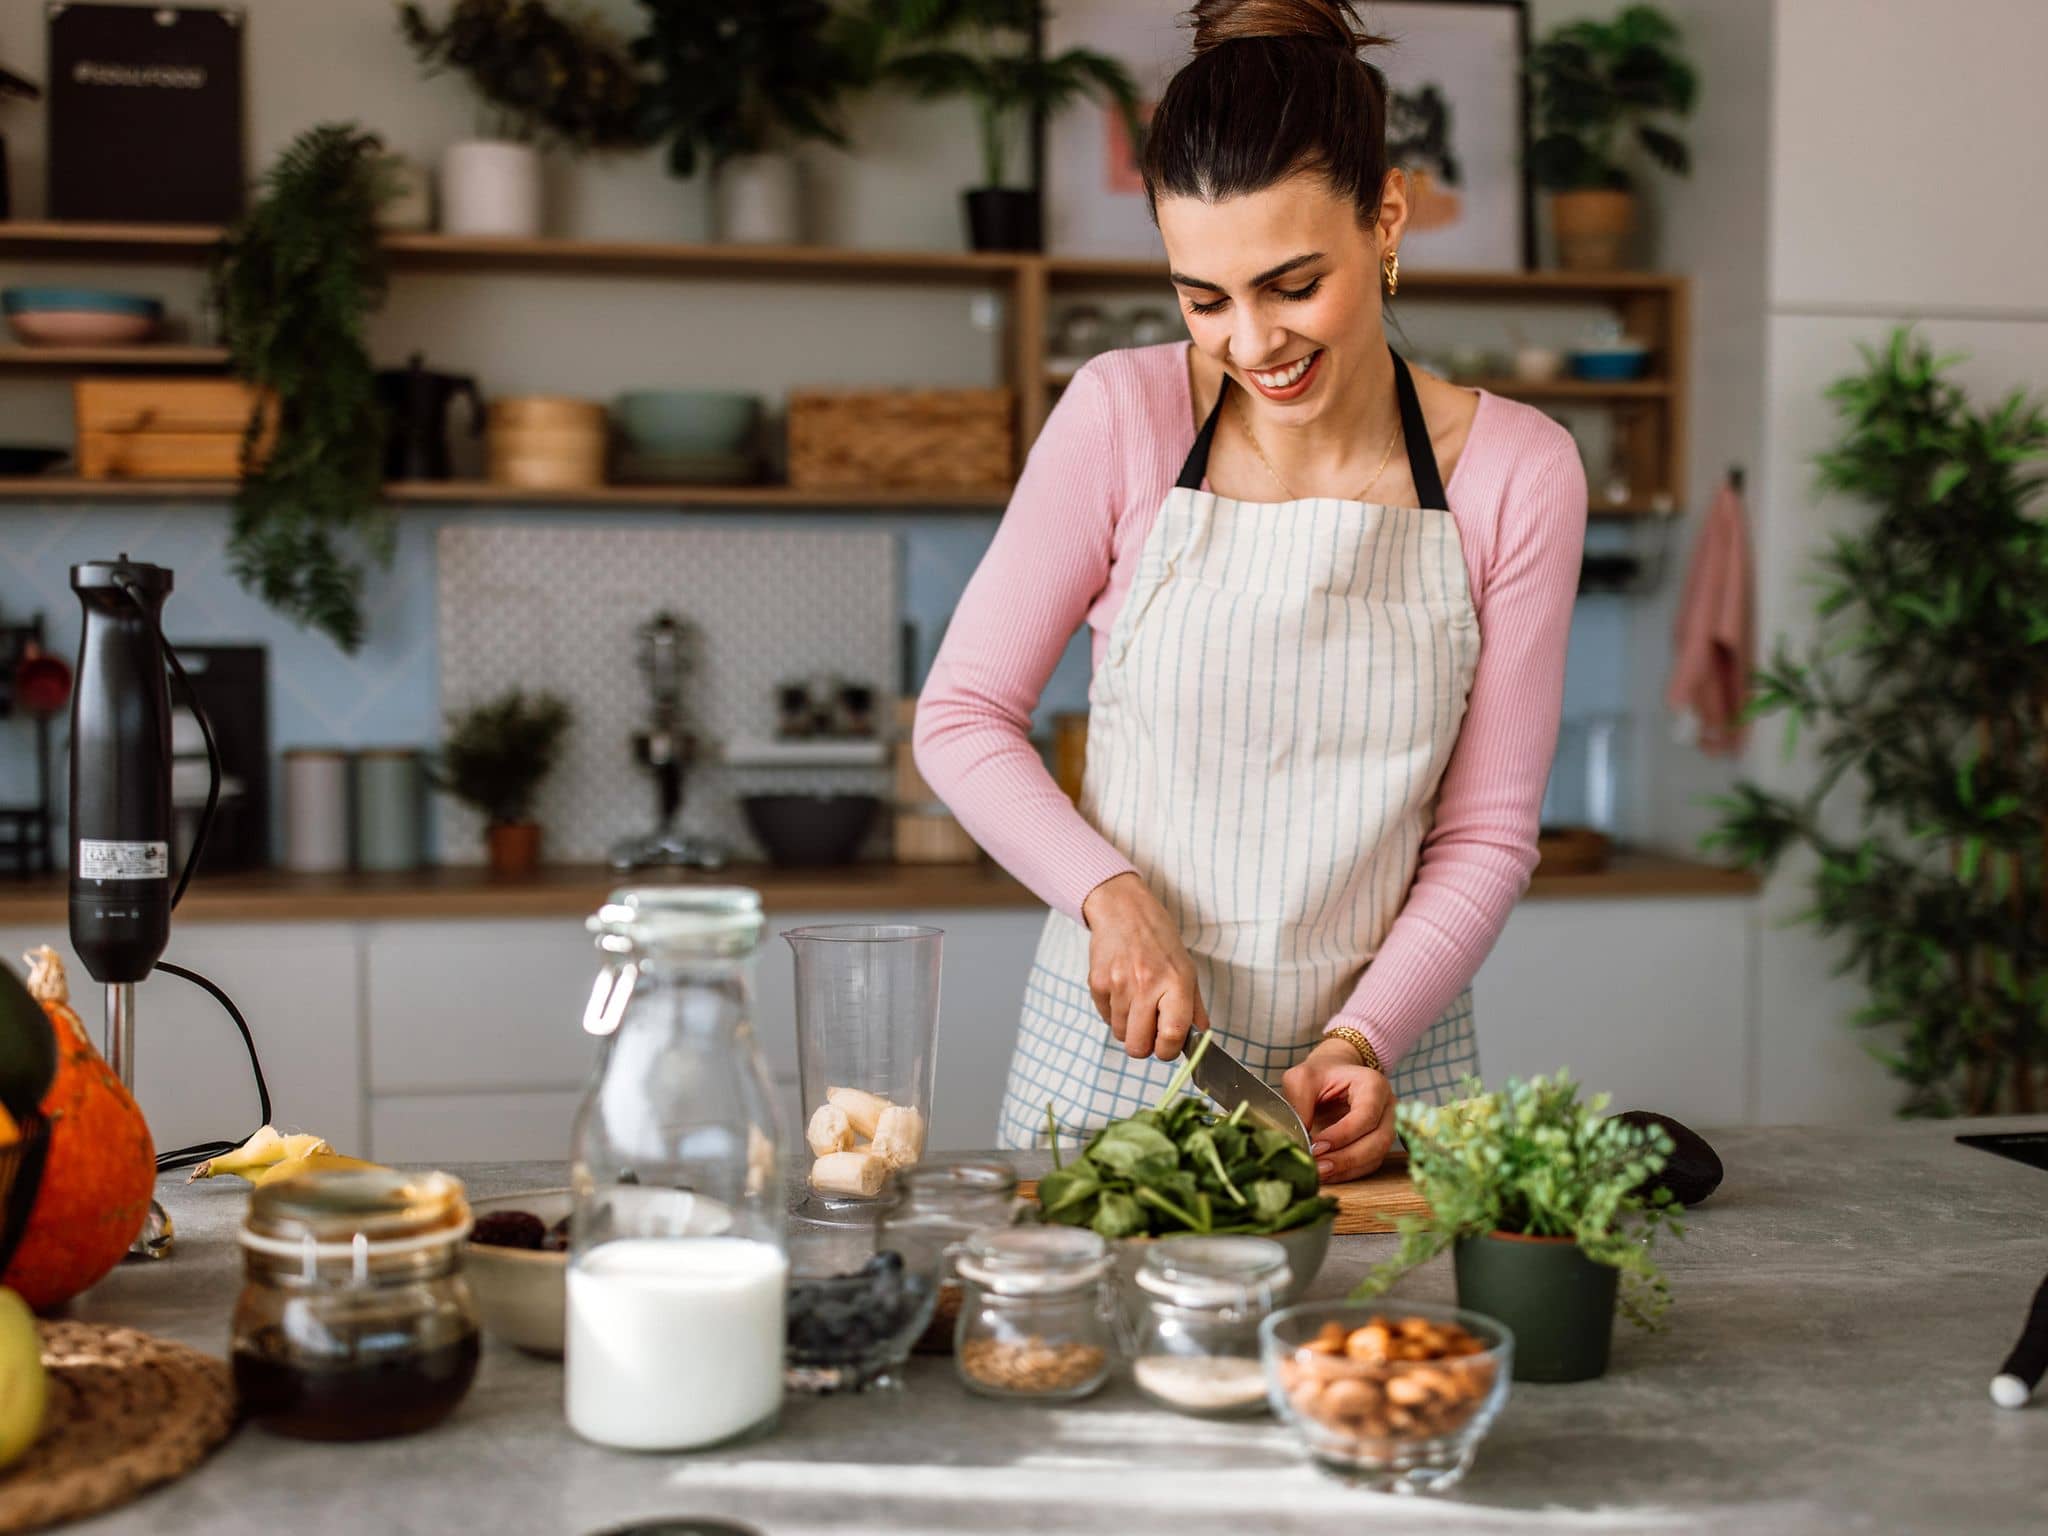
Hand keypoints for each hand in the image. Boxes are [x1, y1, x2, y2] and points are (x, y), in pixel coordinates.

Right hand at [1081, 873, 1208, 1060]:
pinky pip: (1104, 1017)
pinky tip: (1121, 990)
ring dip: (1128, 1026)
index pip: (1172, 1034)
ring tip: (1135, 1001)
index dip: (1168, 1050)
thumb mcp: (1187, 969)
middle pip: (1138, 1046)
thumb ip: (1194, 1009)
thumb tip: (1199, 1039)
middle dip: (1143, 1045)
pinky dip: (1113, 1012)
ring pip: (1119, 1034)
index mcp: (1176, 982)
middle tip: (1148, 1028)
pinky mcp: (1097, 982)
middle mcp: (1147, 984)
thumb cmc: (1159, 940)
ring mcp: (1119, 983)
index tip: (1167, 1046)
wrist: (1124, 910)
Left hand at [1281, 1038, 1395, 1182]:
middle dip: (1347, 1158)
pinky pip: (1369, 1165)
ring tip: (1319, 1173)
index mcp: (1374, 1085)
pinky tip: (1327, 1174)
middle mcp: (1388, 1107)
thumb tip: (1301, 1138)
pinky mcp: (1378, 1144)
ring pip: (1376, 1156)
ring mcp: (1387, 1127)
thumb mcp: (1302, 1079)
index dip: (1343, 1134)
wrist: (1333, 1075)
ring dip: (1347, 1169)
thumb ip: (1300, 1103)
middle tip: (1318, 1167)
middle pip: (1379, 1140)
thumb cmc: (1320, 1074)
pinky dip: (1348, 1173)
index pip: (1366, 1115)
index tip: (1317, 1146)